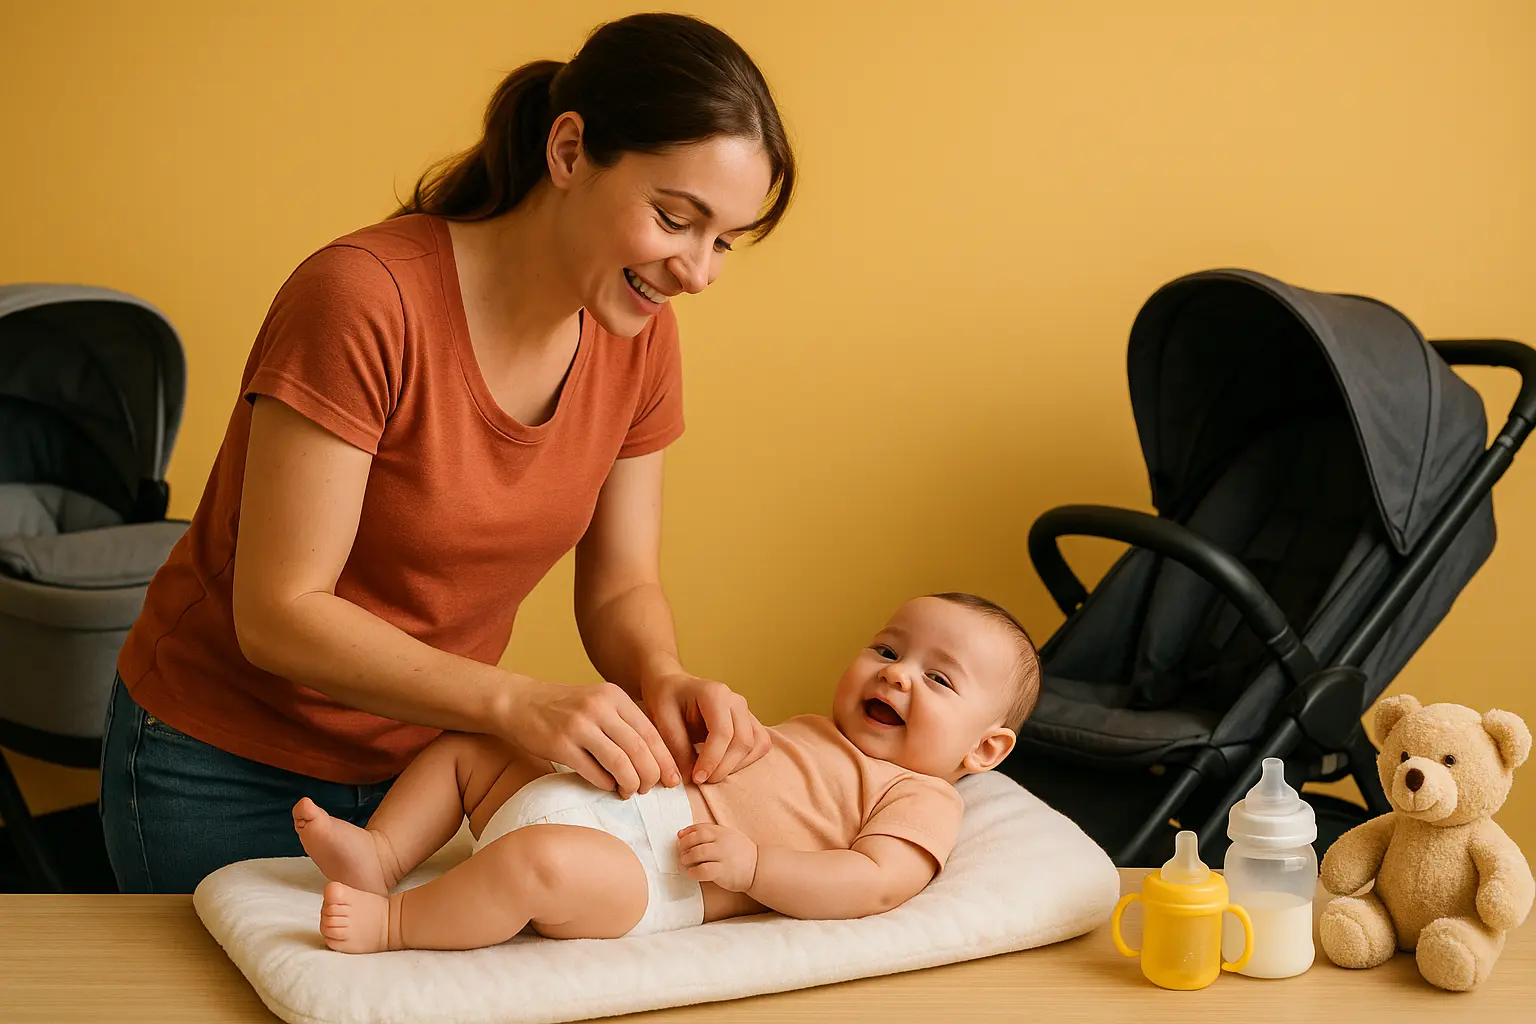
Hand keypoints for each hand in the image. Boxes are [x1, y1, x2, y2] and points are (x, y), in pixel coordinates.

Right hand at [500, 678, 679, 797]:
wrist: (519, 703)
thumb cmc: (564, 709)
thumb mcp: (598, 703)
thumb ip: (624, 723)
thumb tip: (655, 759)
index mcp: (614, 696)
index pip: (650, 732)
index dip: (665, 760)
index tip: (672, 780)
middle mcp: (599, 708)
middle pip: (639, 749)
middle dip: (650, 775)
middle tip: (650, 789)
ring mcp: (579, 726)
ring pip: (620, 763)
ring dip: (630, 783)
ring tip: (629, 791)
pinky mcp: (560, 745)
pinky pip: (593, 772)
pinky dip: (606, 784)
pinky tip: (607, 787)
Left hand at [641, 672, 771, 783]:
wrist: (675, 688)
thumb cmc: (667, 700)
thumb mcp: (663, 721)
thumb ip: (678, 749)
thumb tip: (689, 778)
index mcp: (715, 694)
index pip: (723, 732)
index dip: (712, 760)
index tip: (697, 778)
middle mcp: (736, 700)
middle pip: (742, 741)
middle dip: (723, 767)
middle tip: (701, 780)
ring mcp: (746, 711)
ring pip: (755, 745)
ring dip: (736, 766)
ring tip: (711, 774)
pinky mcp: (750, 722)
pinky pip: (760, 745)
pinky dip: (746, 761)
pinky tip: (724, 766)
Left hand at [677, 823, 758, 891]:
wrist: (758, 868)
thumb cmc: (741, 853)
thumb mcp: (729, 836)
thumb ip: (711, 834)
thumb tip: (684, 833)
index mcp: (722, 832)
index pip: (699, 828)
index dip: (687, 832)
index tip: (680, 837)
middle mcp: (722, 842)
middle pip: (695, 839)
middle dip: (684, 845)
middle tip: (681, 852)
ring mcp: (723, 856)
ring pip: (697, 853)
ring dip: (687, 858)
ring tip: (685, 862)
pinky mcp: (722, 871)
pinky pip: (703, 870)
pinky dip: (694, 871)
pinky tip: (692, 873)